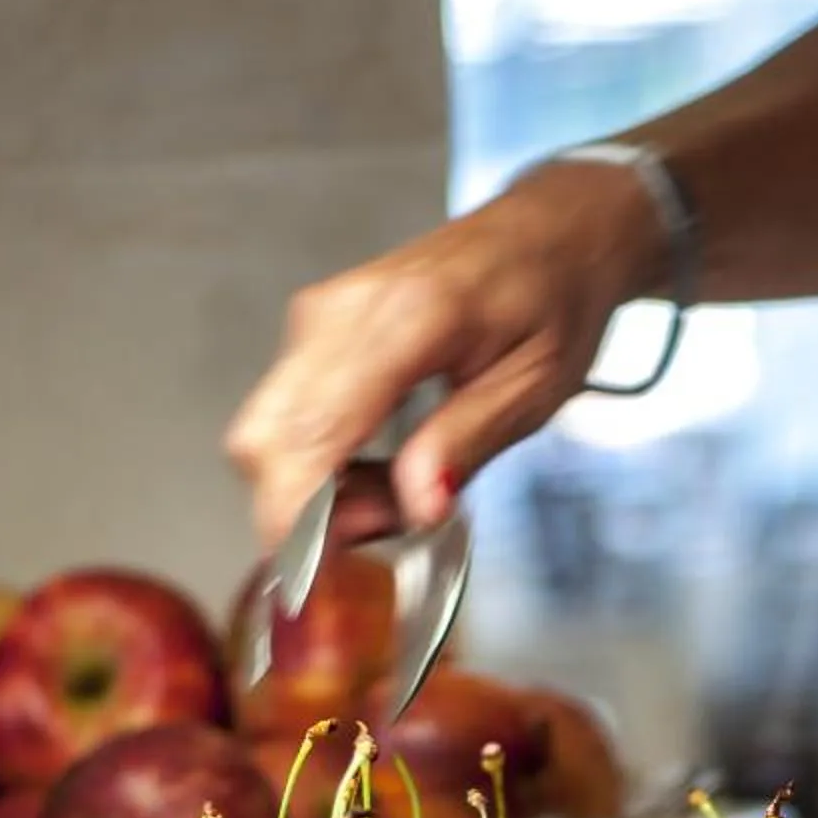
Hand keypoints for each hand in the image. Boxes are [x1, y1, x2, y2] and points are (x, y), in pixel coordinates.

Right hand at [224, 163, 667, 548]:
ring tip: (406, 487)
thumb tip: (416, 508)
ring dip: (319, 492)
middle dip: (309, 514)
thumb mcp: (537, 387)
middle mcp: (338, 312)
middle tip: (398, 521)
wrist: (550, 234)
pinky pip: (285, 417)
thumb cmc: (555, 303)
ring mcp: (317, 316)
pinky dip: (322, 462)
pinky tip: (384, 464)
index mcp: (403, 321)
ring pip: (266, 436)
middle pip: (262, 442)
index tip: (317, 583)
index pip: (309, 434)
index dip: (297, 522)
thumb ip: (468, 442)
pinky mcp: (314, 330)